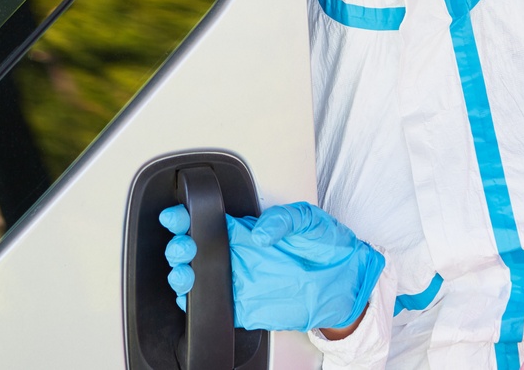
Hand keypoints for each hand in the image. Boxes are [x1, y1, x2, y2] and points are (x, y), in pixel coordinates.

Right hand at [159, 202, 384, 331]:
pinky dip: (195, 304)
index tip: (177, 216)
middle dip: (177, 246)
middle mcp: (237, 254)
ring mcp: (238, 281)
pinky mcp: (245, 306)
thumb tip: (260, 233)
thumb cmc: (328, 245)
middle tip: (183, 246)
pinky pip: (212, 306)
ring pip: (195, 278)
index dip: (185, 217)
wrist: (347, 281)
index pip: (207, 221)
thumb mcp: (309, 218)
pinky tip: (192, 296)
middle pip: (192, 250)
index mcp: (246, 229)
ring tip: (183, 271)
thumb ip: (284, 219)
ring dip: (180, 274)